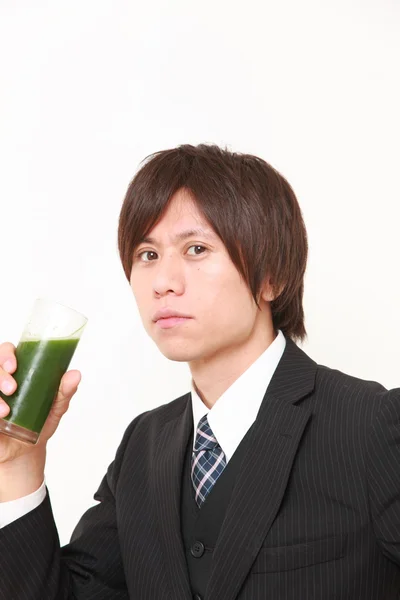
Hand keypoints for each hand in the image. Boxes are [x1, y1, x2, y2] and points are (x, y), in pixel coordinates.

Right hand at [0, 341, 81, 464]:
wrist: (26, 451)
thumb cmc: (38, 422)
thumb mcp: (55, 407)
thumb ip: (64, 391)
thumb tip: (75, 375)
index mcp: (17, 371)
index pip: (6, 351)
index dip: (7, 354)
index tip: (14, 366)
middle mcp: (0, 381)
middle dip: (0, 375)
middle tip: (12, 388)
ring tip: (5, 411)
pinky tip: (0, 417)